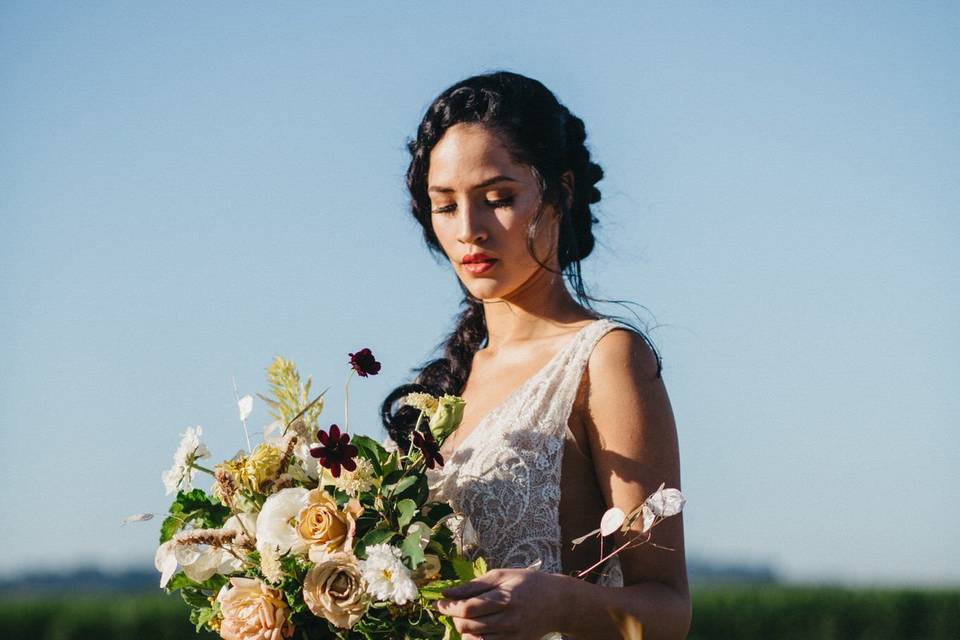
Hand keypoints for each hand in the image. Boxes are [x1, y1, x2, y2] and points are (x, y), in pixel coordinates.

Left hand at [435, 568, 567, 639]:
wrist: (557, 603)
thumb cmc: (527, 583)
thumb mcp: (502, 576)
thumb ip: (473, 585)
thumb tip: (447, 593)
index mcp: (504, 598)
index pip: (468, 608)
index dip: (449, 607)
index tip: (440, 603)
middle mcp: (508, 620)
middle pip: (468, 626)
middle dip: (455, 618)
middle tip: (454, 609)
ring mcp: (512, 636)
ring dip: (465, 630)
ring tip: (468, 618)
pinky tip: (479, 628)